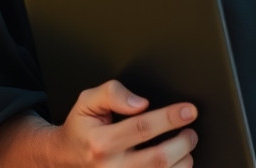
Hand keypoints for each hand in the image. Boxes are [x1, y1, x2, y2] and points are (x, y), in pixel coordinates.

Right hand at [13, 80, 197, 166]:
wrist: (65, 159)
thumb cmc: (81, 129)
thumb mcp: (87, 102)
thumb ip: (112, 93)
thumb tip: (140, 103)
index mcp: (101, 143)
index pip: (143, 128)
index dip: (170, 117)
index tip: (189, 110)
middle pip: (159, 158)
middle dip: (183, 142)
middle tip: (190, 131)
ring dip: (183, 160)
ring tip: (185, 147)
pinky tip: (176, 162)